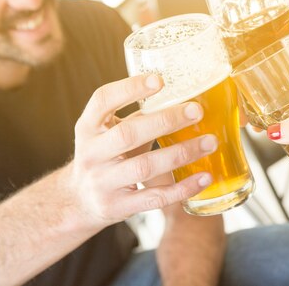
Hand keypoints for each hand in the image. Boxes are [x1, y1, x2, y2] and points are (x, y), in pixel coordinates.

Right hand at [67, 74, 216, 226]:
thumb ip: (138, 117)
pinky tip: (205, 177)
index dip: (129, 88)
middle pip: (129, 134)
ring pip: (145, 166)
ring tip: (209, 142)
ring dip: (181, 153)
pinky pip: (155, 198)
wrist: (78, 201)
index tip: (160, 80)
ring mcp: (102, 183)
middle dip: (166, 121)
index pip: (103, 100)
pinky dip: (183, 188)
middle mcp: (91, 154)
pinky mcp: (117, 207)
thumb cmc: (105, 156)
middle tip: (197, 111)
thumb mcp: (109, 133)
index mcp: (88, 127)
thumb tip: (185, 98)